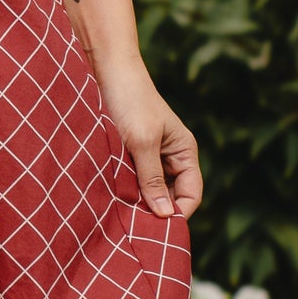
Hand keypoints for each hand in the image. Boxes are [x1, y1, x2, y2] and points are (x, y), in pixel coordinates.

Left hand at [100, 63, 201, 221]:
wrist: (106, 71)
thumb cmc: (130, 101)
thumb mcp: (142, 142)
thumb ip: (152, 179)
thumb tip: (165, 215)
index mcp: (184, 152)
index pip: (191, 195)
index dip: (176, 213)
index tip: (155, 227)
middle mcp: (170, 157)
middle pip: (170, 197)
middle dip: (155, 210)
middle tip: (133, 224)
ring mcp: (149, 157)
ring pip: (149, 191)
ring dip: (137, 201)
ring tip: (120, 210)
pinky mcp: (128, 155)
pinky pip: (132, 181)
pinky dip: (124, 189)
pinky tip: (111, 196)